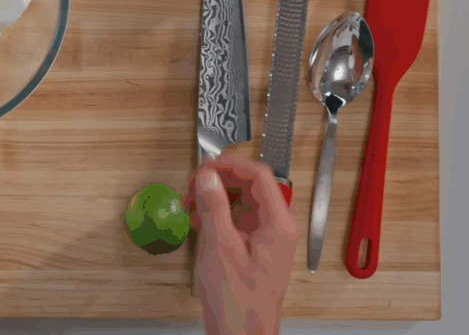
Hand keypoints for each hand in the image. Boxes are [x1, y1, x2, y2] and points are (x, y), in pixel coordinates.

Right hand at [187, 155, 298, 334]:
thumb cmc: (238, 302)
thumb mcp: (220, 248)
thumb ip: (214, 207)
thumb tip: (207, 177)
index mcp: (277, 225)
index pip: (259, 176)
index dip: (230, 165)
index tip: (205, 166)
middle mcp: (276, 229)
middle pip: (250, 186)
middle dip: (219, 181)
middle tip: (193, 184)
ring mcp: (265, 239)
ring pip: (241, 202)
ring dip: (214, 198)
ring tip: (191, 204)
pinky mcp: (253, 250)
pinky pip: (236, 220)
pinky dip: (215, 215)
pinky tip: (197, 222)